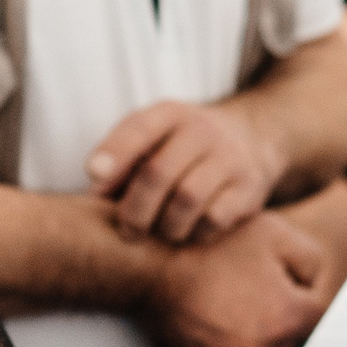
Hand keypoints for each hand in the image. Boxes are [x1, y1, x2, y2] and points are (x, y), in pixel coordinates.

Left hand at [87, 100, 283, 244]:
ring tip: (159, 233)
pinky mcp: (249, 187)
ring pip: (187, 199)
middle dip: (135, 210)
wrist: (254, 138)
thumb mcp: (155, 138)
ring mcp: (230, 158)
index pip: (139, 128)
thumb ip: (123, 160)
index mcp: (171, 114)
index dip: (113, 153)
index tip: (92, 175)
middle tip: (127, 232)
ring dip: (165, 226)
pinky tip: (188, 232)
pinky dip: (195, 232)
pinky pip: (215, 218)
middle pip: (158, 172)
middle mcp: (202, 130)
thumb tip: (97, 191)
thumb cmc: (184, 147)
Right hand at [140, 212, 330, 346]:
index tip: (281, 276)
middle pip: (285, 335)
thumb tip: (313, 283)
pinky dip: (216, 344)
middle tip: (247, 282)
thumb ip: (311, 259)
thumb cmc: (210, 244)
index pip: (318, 314)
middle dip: (276, 312)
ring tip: (222, 297)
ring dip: (246, 330)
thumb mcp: (274, 232)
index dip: (303, 290)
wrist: (148, 266)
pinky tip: (202, 315)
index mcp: (288, 318)